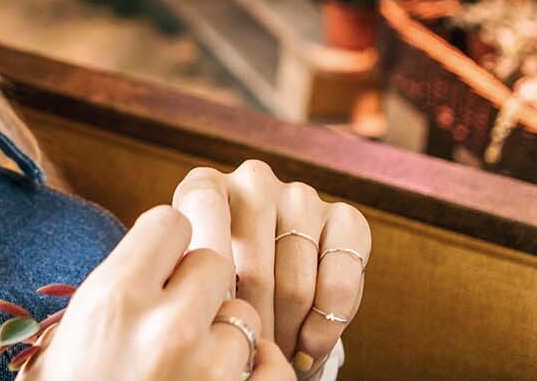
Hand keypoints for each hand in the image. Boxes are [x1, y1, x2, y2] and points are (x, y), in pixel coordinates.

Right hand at [17, 205, 295, 380]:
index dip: (163, 244)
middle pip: (212, 261)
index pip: (168, 222)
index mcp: (113, 299)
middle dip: (196, 285)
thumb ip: (120, 291)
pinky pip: (273, 366)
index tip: (155, 266)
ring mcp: (210, 372)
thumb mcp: (71, 338)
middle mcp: (165, 326)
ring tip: (189, 364)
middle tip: (171, 314)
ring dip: (224, 335)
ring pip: (243, 316)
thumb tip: (162, 252)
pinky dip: (257, 373)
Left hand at [172, 160, 371, 376]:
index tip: (212, 325)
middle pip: (254, 273)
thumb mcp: (190, 273)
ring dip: (286, 333)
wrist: (259, 277)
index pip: (203, 230)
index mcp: (204, 186)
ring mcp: (301, 196)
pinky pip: (340, 285)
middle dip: (252, 327)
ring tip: (273, 353)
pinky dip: (326, 325)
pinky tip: (309, 346)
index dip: (208, 284)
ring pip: (296, 287)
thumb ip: (193, 279)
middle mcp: (253, 181)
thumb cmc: (215, 279)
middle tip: (246, 355)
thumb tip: (210, 313)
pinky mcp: (345, 219)